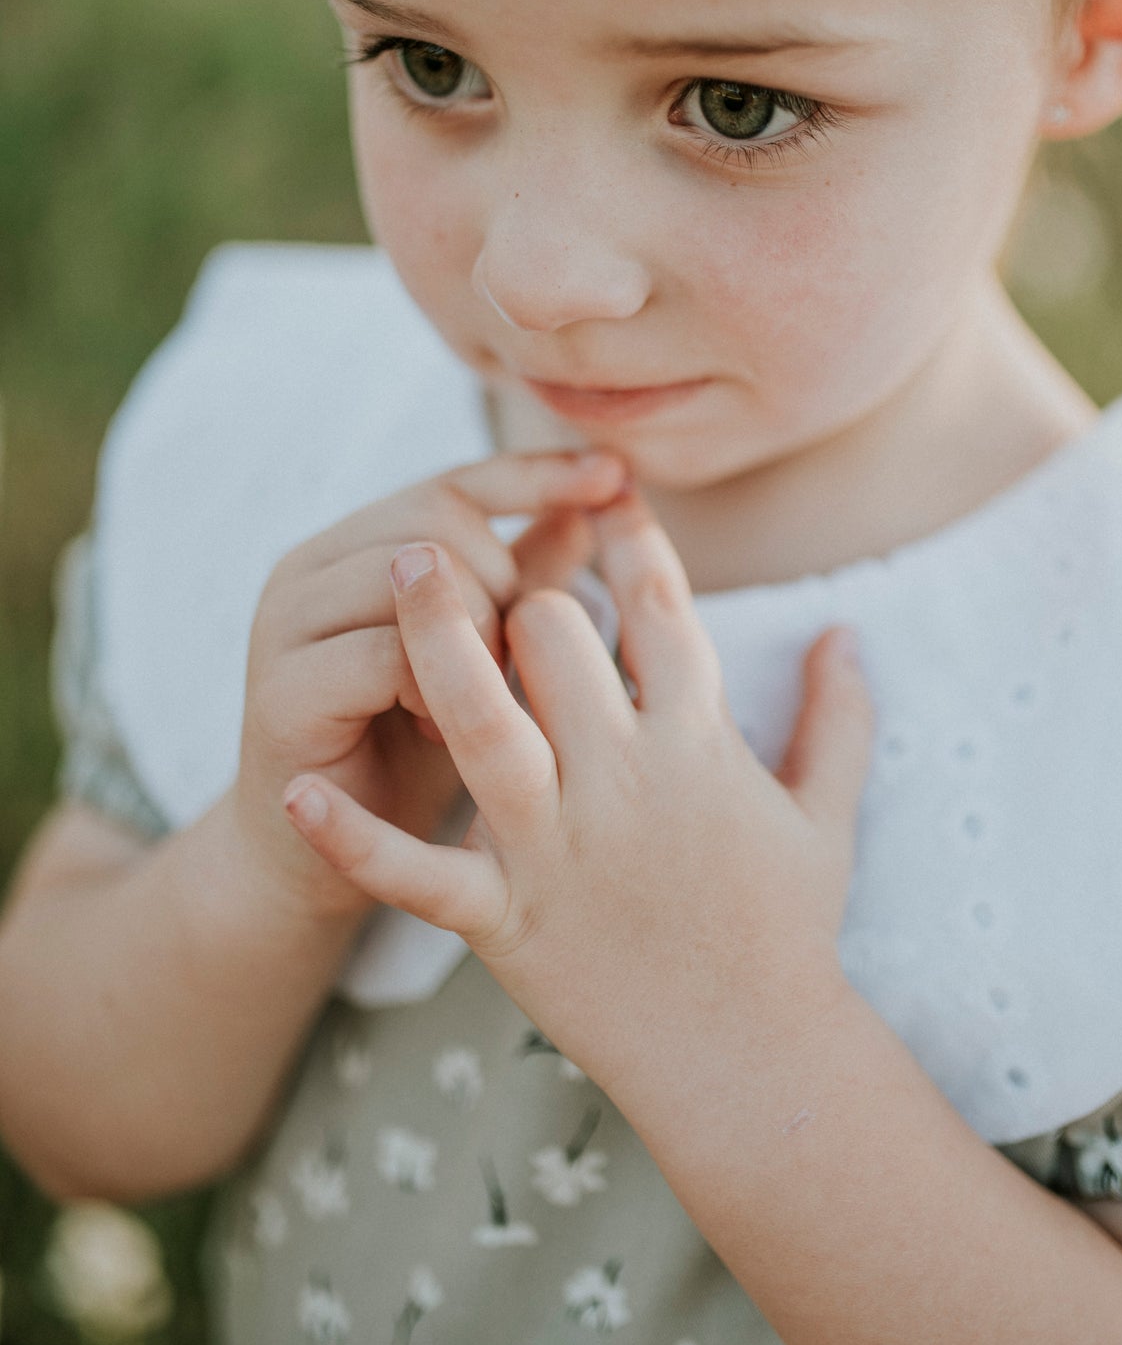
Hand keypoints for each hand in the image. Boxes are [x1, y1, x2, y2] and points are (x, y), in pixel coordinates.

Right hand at [232, 449, 626, 919]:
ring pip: (411, 578)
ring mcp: (284, 626)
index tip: (617, 477)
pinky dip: (437, 690)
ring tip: (489, 695)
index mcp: (355, 547)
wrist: (311, 868)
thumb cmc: (409, 755)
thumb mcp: (482, 658)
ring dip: (474, 632)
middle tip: (519, 658)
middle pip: (437, 520)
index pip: (455, 482)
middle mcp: (307, 569)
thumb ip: (525, 580)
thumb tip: (601, 501)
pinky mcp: (282, 692)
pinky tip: (449, 733)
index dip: (536, 475)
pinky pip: (385, 656)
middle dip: (504, 580)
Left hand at [281, 493, 873, 1095]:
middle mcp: (625, 781)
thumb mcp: (828, 816)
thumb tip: (847, 632)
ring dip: (435, 639)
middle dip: (518, 591)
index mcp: (700, 744)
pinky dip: (356, 839)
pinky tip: (298, 791)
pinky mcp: (507, 921)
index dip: (628, 539)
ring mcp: (559, 850)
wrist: (753, 1062)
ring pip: (482, 721)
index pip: (657, 608)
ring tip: (395, 565)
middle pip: (554, 641)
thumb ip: (842, 716)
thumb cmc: (789, 934)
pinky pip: (417, 875)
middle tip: (481, 565)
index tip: (603, 494)